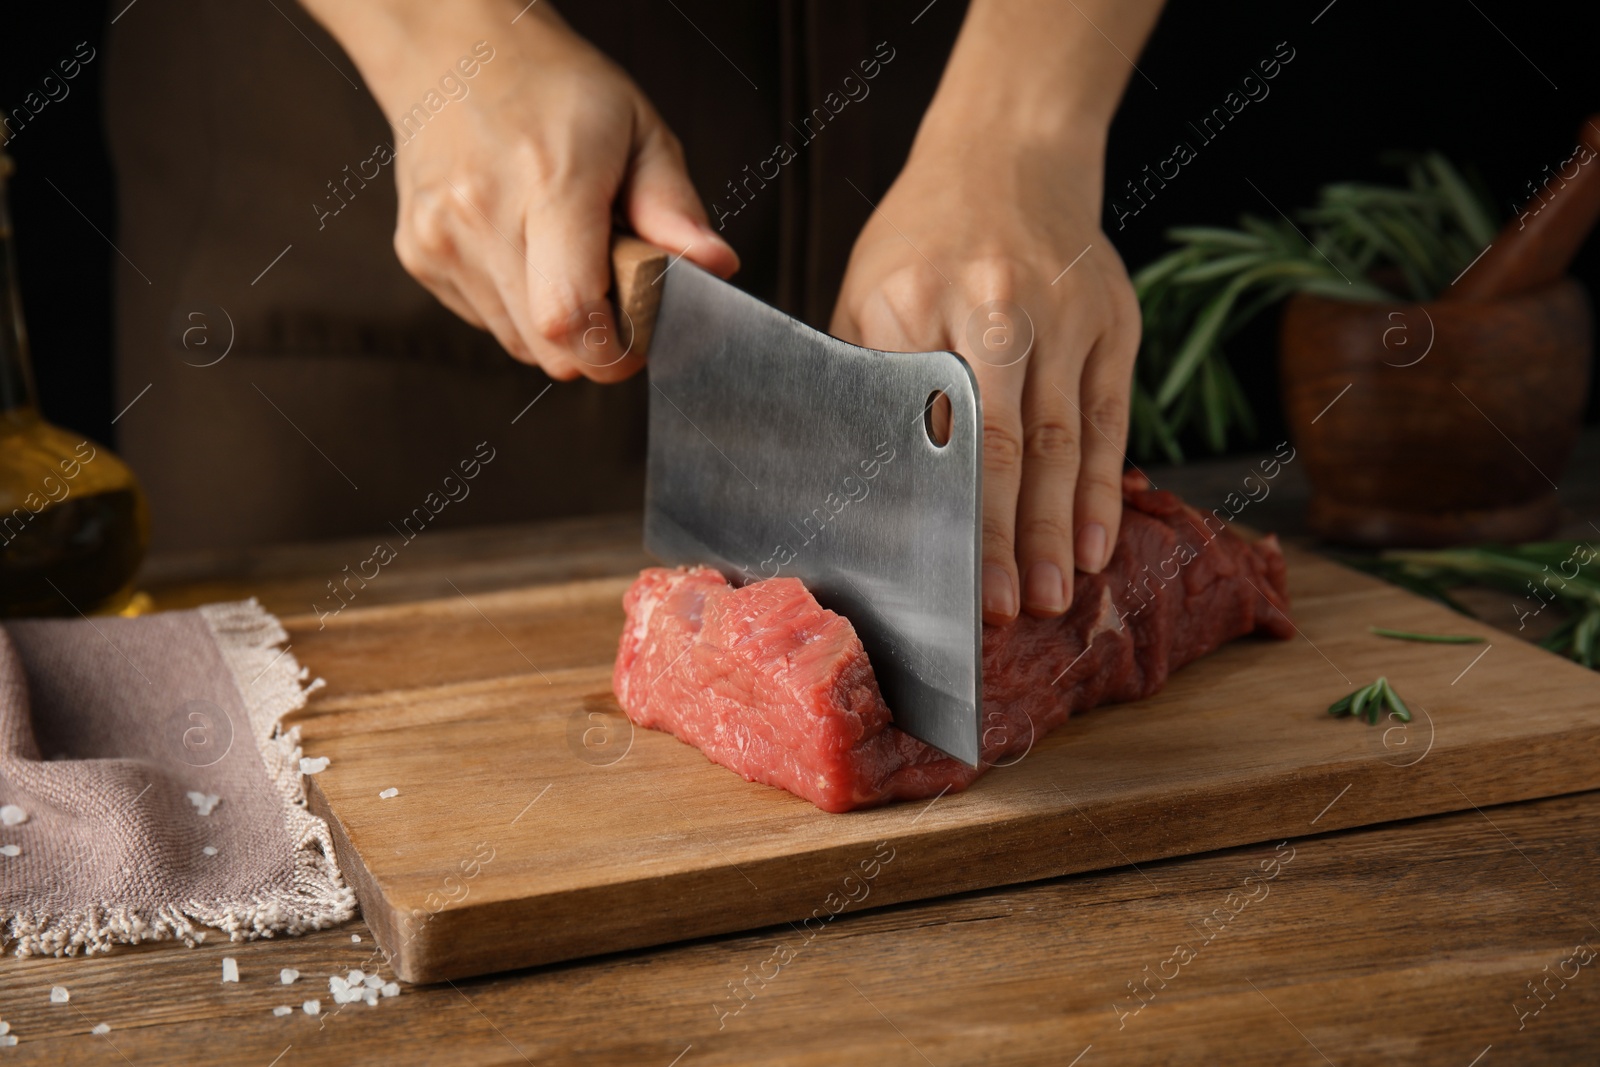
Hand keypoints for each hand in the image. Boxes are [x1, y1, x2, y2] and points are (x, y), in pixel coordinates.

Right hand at [309, 0, 737, 380]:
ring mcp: (442, 239)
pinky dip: (517, 305)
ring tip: (566, 257)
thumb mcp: (638, 129)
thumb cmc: (556, 89)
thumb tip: (715, 266)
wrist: (453, 53)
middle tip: (615, 293)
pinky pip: (487, 321)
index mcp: (548, 180)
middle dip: (595, 342)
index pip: (573, 314)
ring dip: (556, 323)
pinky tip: (524, 248)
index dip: (616, 349)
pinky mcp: (418, 255)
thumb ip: (674, 206)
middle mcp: (483, 214)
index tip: (643, 336)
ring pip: (519, 343)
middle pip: (550, 348)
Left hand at [831, 140, 1139, 623]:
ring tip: (1049, 600)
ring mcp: (1062, 312)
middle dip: (998, 537)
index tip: (928, 574)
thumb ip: (862, 377)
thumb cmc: (921, 238)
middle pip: (998, 442)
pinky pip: (1111, 418)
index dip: (930, 507)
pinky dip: (1105, 488)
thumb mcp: (865, 290)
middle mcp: (991, 305)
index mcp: (910, 302)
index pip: (921, 427)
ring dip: (1055, 529)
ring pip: (1063, 439)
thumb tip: (849, 484)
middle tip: (997, 611)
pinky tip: (1093, 544)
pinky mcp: (1112, 320)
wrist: (1009, 153)